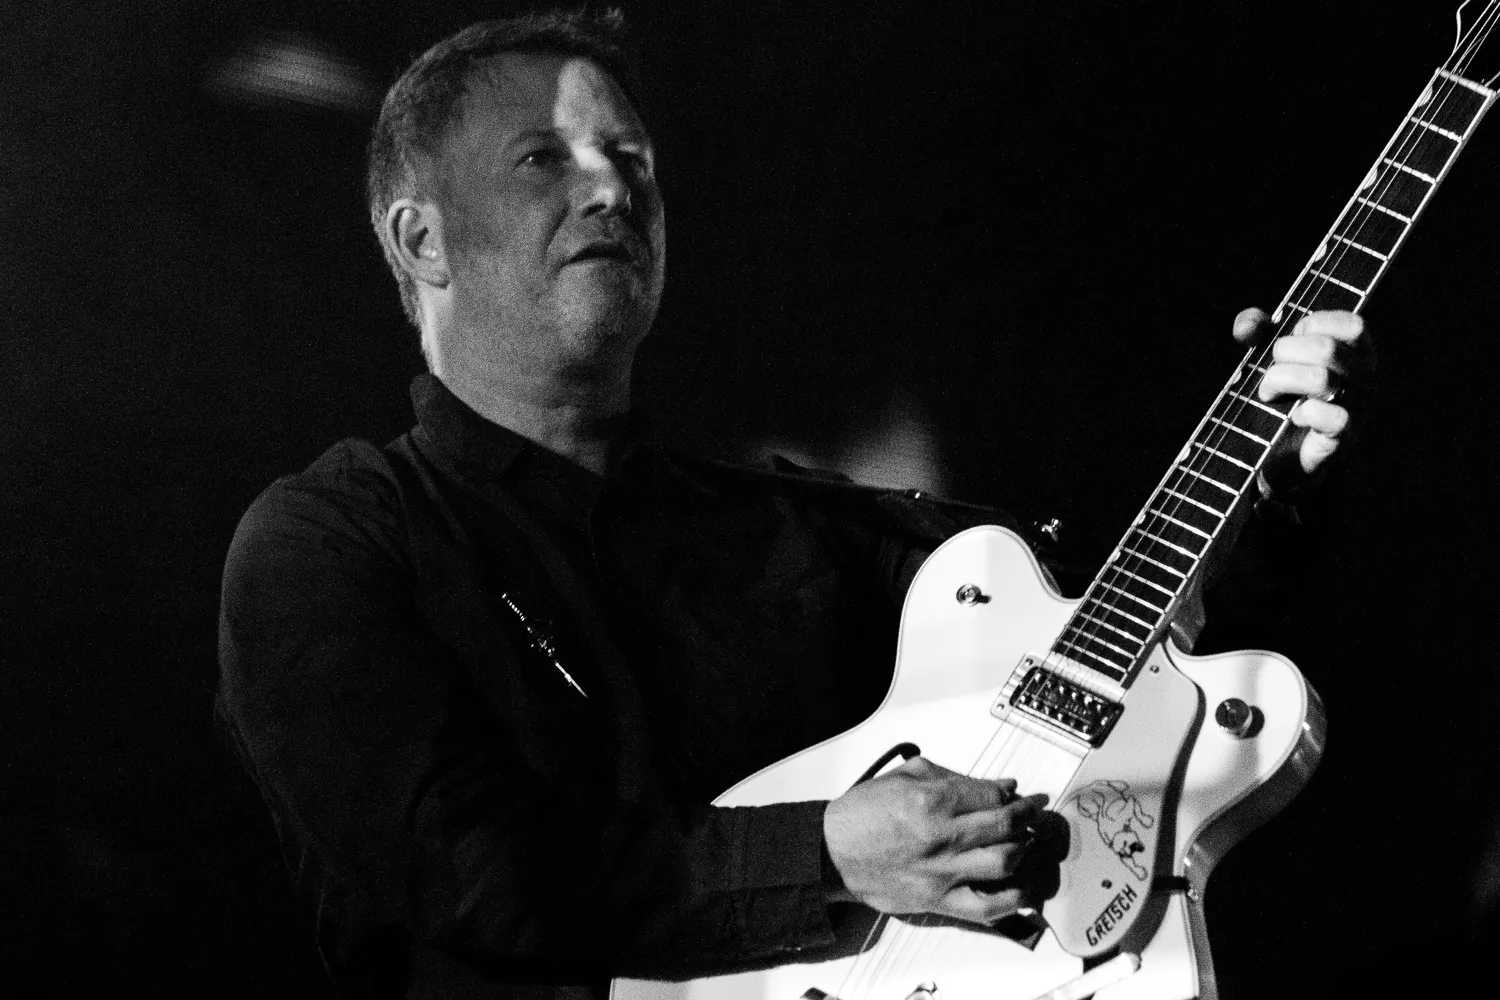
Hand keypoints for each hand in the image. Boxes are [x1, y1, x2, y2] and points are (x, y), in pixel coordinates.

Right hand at [822, 756, 1055, 923]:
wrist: (832, 852)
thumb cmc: (863, 814)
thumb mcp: (904, 775)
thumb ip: (953, 777)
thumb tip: (996, 784)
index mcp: (931, 800)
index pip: (992, 794)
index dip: (1011, 792)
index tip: (1016, 793)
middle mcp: (940, 836)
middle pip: (1005, 824)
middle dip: (1026, 815)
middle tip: (1031, 812)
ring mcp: (941, 871)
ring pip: (1005, 861)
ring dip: (1024, 850)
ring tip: (1025, 842)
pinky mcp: (937, 900)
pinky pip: (986, 906)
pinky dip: (1012, 900)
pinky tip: (1020, 888)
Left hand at [1233, 307, 1372, 491]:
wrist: (1283, 449)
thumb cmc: (1283, 390)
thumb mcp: (1268, 352)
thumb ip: (1255, 329)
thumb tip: (1245, 327)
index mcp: (1358, 349)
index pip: (1351, 325)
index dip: (1312, 326)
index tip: (1292, 339)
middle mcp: (1367, 376)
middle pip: (1327, 349)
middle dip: (1284, 354)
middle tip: (1271, 370)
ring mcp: (1361, 406)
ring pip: (1322, 380)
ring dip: (1280, 382)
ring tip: (1269, 394)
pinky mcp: (1347, 436)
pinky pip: (1328, 417)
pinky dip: (1304, 414)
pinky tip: (1296, 417)